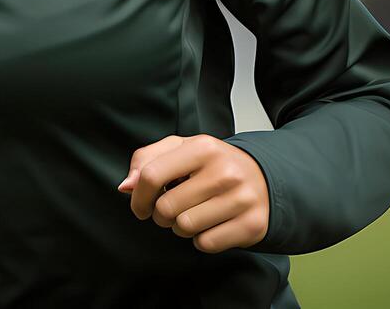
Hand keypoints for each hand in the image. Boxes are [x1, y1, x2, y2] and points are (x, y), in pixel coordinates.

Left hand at [119, 133, 268, 252]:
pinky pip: (206, 244)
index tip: (140, 206)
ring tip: (193, 214)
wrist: (264, 178)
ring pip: (184, 227)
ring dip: (181, 228)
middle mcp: (225, 171)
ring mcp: (241, 199)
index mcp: (203, 147)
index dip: (138, 196)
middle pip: (166, 207)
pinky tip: (211, 224)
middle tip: (173, 208)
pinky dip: (202, 239)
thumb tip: (126, 187)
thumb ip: (146, 160)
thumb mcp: (181, 150)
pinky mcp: (252, 225)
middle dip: (161, 214)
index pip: (151, 175)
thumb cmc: (213, 165)